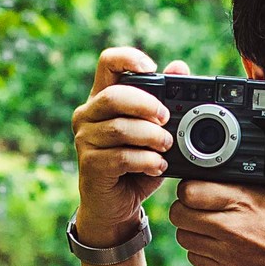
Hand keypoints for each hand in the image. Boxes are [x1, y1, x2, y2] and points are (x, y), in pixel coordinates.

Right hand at [72, 47, 190, 246]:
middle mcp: (87, 115)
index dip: (129, 58)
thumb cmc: (135, 165)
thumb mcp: (154, 131)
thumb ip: (165, 101)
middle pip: (114, 96)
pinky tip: (158, 166)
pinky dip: (146, 160)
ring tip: (167, 146)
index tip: (152, 68)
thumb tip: (180, 66)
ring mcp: (84, 140)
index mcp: (102, 98)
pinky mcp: (90, 165)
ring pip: (120, 128)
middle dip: (147, 105)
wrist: (115, 207)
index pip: (108, 62)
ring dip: (151, 137)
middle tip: (167, 119)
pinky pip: (120, 157)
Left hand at [168, 114, 264, 265]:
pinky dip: (199, 249)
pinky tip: (215, 241)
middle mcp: (229, 226)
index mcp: (244, 200)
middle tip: (201, 202)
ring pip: (183, 235)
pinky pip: (194, 258)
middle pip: (179, 212)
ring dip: (190, 227)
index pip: (190, 190)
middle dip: (186, 205)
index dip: (192, 184)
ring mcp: (224, 251)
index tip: (203, 183)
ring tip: (207, 220)